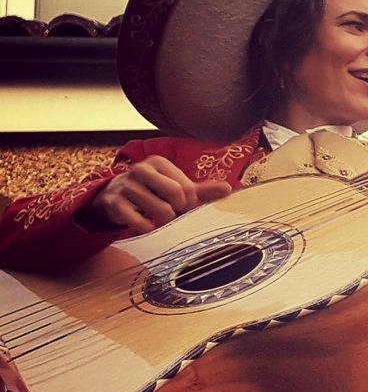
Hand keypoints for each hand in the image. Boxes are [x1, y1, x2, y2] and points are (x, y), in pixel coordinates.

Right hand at [91, 156, 230, 232]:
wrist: (113, 197)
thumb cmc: (152, 191)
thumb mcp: (175, 187)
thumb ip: (202, 190)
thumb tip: (229, 189)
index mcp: (158, 163)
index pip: (188, 188)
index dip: (190, 203)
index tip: (183, 206)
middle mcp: (141, 169)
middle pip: (176, 195)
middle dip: (179, 211)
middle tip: (172, 212)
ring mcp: (126, 186)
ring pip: (161, 211)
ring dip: (164, 221)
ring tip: (157, 216)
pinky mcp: (115, 204)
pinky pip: (142, 223)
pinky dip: (148, 228)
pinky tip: (144, 222)